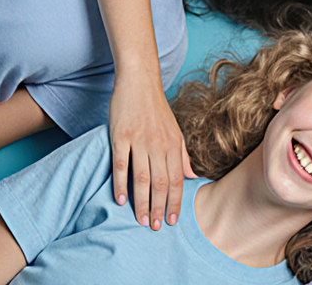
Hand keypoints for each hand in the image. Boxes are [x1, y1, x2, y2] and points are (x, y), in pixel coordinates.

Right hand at [109, 75, 194, 230]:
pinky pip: (121, 164)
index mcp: (173, 145)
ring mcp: (140, 141)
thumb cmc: (156, 109)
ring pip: (142, 177)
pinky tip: (120, 200)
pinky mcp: (121, 137)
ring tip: (142, 220)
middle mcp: (159, 145)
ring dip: (143, 201)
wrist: (140, 83)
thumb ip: (182, 155)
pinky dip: (121, 183)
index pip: (177, 179)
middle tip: (158, 227)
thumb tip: (191, 176)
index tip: (174, 219)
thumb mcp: (175, 131)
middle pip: (161, 182)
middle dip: (161, 207)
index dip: (176, 201)